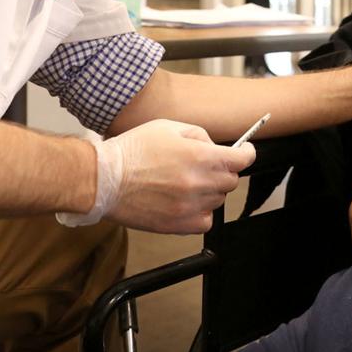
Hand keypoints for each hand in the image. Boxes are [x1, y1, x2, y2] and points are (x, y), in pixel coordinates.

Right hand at [58, 119, 254, 233]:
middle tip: (205, 165)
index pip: (242, 159)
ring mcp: (189, 206)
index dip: (247, 153)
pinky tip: (186, 201)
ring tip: (187, 182)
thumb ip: (199, 134)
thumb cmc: (132, 150)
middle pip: (231, 181)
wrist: (104, 179)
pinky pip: (205, 221)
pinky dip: (201, 212)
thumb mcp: (169, 126)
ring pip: (218, 200)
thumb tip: (214, 146)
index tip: (245, 151)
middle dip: (223, 170)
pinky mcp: (178, 225)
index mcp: (200, 156)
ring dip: (210, 190)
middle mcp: (199, 183)